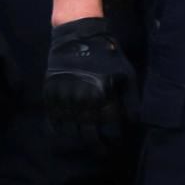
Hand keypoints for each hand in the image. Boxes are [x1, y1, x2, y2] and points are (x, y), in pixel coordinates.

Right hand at [44, 17, 136, 146]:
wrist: (77, 33)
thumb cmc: (105, 54)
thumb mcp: (127, 74)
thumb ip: (131, 101)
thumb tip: (133, 123)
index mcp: (103, 95)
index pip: (109, 130)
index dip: (113, 140)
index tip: (114, 143)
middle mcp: (83, 98)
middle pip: (89, 133)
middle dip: (96, 146)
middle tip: (100, 152)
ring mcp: (64, 93)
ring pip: (70, 126)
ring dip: (76, 138)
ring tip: (82, 143)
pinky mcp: (51, 88)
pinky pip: (52, 114)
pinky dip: (56, 126)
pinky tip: (61, 132)